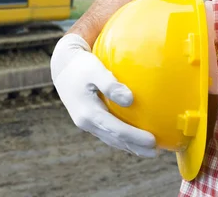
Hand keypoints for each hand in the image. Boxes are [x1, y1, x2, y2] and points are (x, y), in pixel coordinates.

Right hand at [50, 33, 156, 156]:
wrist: (62, 67)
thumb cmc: (81, 65)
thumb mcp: (95, 70)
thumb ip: (110, 85)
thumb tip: (130, 99)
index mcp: (88, 113)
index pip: (116, 130)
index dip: (135, 137)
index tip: (153, 141)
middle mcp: (86, 122)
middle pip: (114, 139)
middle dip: (135, 147)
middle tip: (155, 153)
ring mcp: (86, 123)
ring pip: (110, 138)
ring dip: (128, 146)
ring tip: (147, 151)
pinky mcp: (88, 119)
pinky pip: (107, 132)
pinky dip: (120, 138)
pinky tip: (131, 138)